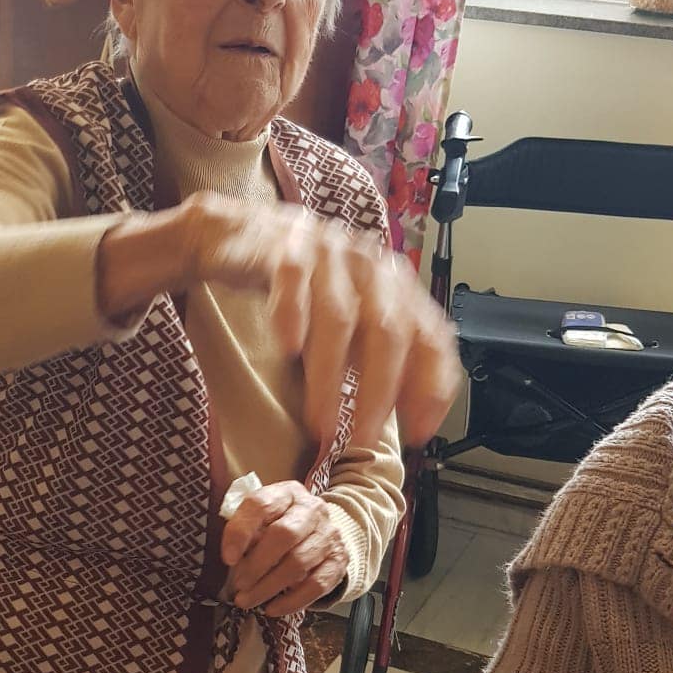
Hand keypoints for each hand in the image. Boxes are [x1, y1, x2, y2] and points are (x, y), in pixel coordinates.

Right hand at [188, 198, 460, 467]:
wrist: (241, 234)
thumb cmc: (302, 286)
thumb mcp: (349, 320)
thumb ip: (372, 356)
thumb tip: (393, 414)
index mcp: (396, 287)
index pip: (432, 337)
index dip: (431, 386)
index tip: (418, 432)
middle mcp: (370, 267)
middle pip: (387, 331)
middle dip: (379, 391)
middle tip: (363, 438)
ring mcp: (329, 254)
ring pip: (338, 316)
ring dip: (331, 376)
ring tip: (321, 422)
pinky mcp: (285, 247)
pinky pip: (293, 280)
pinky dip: (292, 315)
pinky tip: (288, 349)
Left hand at [222, 481, 346, 613]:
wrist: (320, 534)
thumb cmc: (279, 526)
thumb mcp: (261, 520)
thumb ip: (246, 532)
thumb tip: (232, 560)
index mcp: (286, 493)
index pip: (261, 505)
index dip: (241, 532)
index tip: (227, 559)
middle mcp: (312, 509)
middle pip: (284, 535)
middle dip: (256, 564)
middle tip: (238, 585)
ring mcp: (329, 535)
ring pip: (299, 562)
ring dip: (269, 586)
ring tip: (247, 600)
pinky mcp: (339, 561)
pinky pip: (317, 585)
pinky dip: (292, 601)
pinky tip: (272, 609)